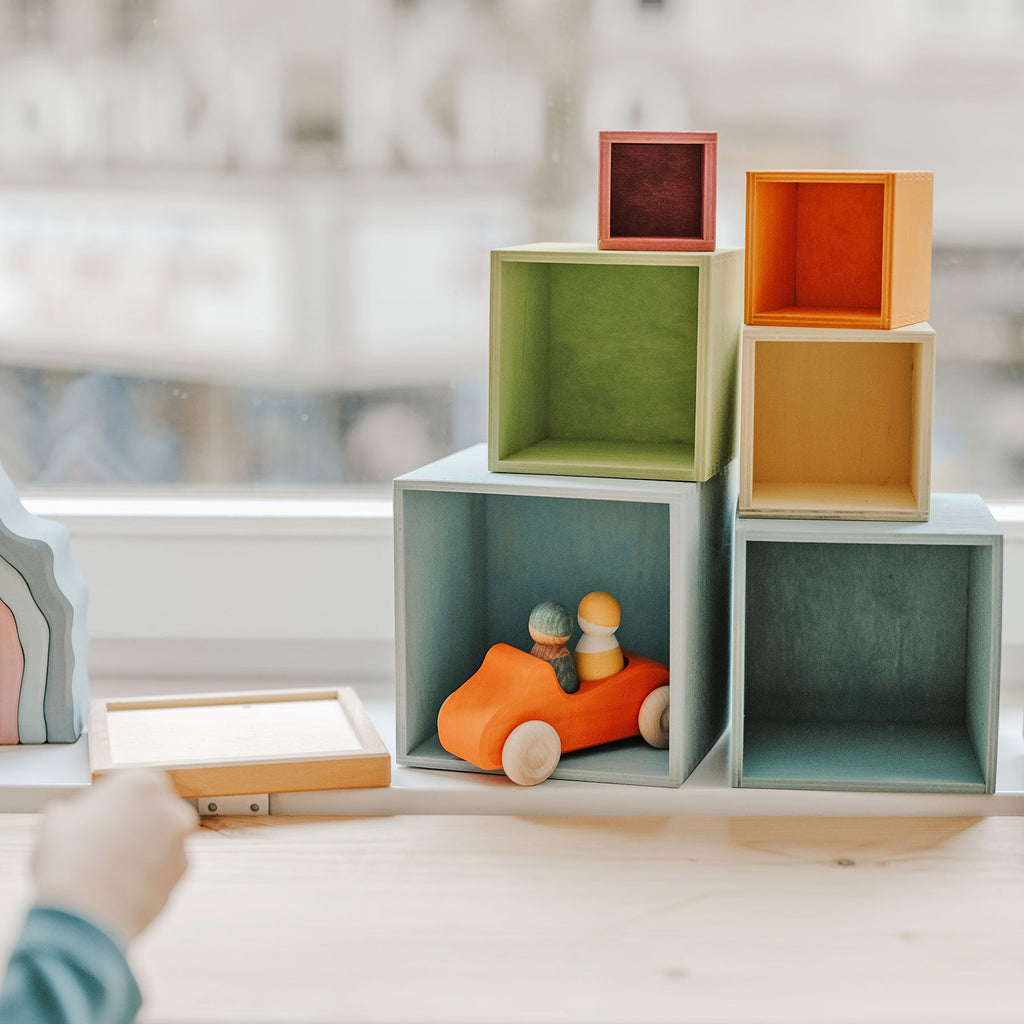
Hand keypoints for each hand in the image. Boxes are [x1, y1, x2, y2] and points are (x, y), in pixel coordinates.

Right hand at [32, 769, 197, 946]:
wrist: (85, 914)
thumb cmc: (68, 862)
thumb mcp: (57, 820)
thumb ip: (74, 810)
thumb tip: (69, 816)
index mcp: (143, 782)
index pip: (129, 786)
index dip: (109, 804)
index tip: (94, 820)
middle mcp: (171, 806)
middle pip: (150, 810)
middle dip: (131, 825)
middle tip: (101, 845)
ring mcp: (181, 839)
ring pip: (159, 838)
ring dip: (141, 849)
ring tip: (107, 869)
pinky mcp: (184, 870)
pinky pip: (164, 866)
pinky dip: (148, 873)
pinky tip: (121, 885)